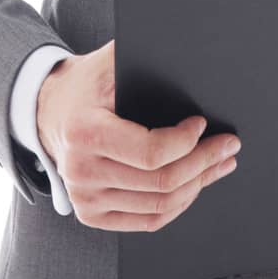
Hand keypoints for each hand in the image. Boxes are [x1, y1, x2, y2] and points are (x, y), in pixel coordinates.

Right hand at [36, 39, 240, 229]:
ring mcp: (85, 198)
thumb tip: (190, 58)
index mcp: (85, 133)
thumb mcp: (109, 63)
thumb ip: (144, 58)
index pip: (150, 152)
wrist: (49, 111)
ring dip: (198, 184)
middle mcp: (81, 172)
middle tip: (228, 146)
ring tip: (220, 164)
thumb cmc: (86, 85)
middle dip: (204, 163)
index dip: (186, 142)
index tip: (202, 124)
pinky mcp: (92, 214)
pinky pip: (148, 220)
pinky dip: (178, 204)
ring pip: (160, 205)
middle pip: (161, 182)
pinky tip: (195, 184)